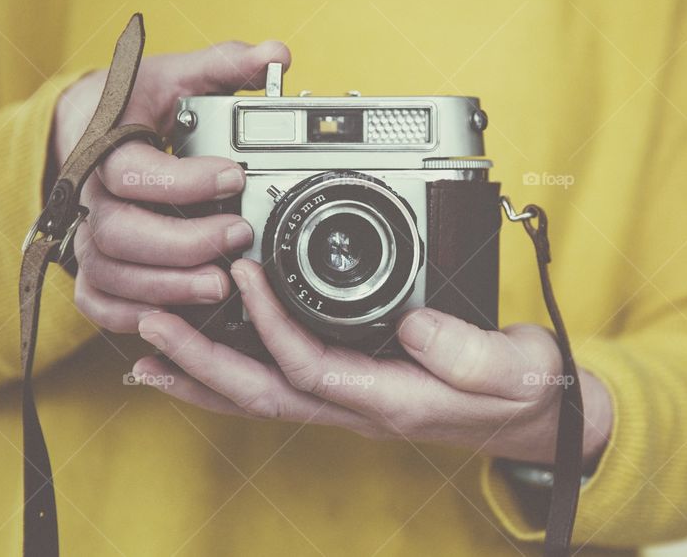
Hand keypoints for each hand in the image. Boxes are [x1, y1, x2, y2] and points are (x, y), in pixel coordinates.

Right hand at [52, 41, 290, 332]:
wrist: (85, 127)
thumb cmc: (133, 103)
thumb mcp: (173, 75)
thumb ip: (223, 65)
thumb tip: (277, 54)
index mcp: (105, 146)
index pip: (130, 170)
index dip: (182, 180)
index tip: (235, 174)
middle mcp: (90, 196)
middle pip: (117, 233)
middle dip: (182, 243)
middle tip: (237, 236)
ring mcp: (86, 235)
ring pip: (109, 274)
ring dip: (165, 286)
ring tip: (220, 285)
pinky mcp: (90, 267)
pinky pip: (95, 302)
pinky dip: (130, 315)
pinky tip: (175, 312)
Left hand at [133, 259, 612, 466]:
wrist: (537, 413)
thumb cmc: (523, 391)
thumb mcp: (512, 370)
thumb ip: (464, 351)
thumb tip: (411, 322)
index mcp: (390, 399)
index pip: (310, 367)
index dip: (269, 324)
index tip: (242, 274)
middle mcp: (357, 406)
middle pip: (260, 392)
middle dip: (199, 363)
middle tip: (149, 328)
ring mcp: (349, 399)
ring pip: (258, 394)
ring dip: (200, 374)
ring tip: (149, 352)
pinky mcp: (351, 384)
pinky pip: (277, 384)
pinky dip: (230, 374)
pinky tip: (202, 361)